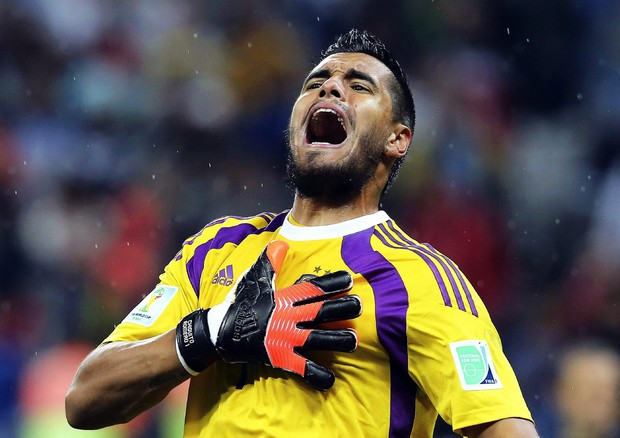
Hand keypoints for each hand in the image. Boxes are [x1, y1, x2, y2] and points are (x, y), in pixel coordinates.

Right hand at [176, 240, 361, 389]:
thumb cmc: (240, 303)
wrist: (219, 331)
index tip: (349, 279)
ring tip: (354, 340)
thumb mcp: (255, 280)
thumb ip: (270, 262)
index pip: (313, 288)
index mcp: (284, 298)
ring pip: (316, 338)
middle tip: (360, 306)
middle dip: (341, 308)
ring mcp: (284, 338)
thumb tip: (281, 244)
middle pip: (320, 311)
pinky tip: (331, 379)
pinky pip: (301, 367)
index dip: (332, 283)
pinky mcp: (279, 357)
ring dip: (337, 339)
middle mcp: (288, 317)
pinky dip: (316, 374)